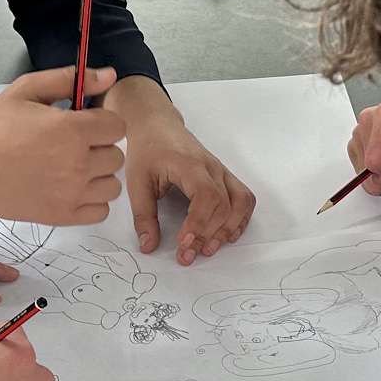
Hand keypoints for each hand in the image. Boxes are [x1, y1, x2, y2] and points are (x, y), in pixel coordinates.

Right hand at [0, 66, 126, 224]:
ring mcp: (70, 193)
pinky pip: (100, 211)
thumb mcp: (29, 90)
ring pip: (112, 185)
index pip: (117, 127)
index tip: (86, 125)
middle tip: (73, 146)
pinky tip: (70, 189)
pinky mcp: (61, 215)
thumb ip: (71, 81)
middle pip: (116, 156)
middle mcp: (77, 164)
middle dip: (98, 147)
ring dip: (98, 176)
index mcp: (72, 130)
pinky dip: (91, 201)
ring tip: (72, 168)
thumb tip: (109, 75)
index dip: (102, 123)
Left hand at [109, 76, 255, 265]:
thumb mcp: (137, 182)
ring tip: (208, 249)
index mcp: (189, 165)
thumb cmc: (147, 149)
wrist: (157, 124)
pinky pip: (244, 199)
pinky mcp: (225, 176)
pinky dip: (239, 220)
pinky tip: (226, 236)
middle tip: (189, 256)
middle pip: (225, 205)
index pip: (207, 197)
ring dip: (229, 229)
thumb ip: (144, 216)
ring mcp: (222, 171)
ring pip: (241, 202)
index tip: (184, 245)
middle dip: (209, 235)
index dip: (199, 224)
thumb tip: (149, 246)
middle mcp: (212, 167)